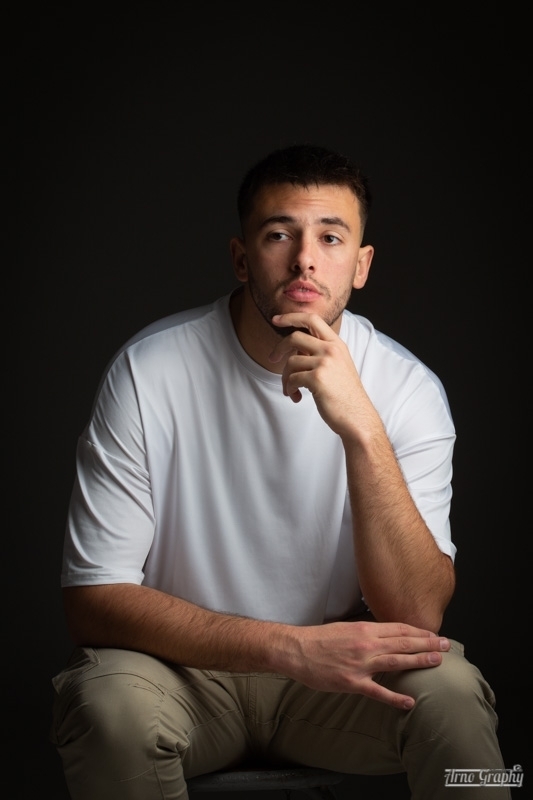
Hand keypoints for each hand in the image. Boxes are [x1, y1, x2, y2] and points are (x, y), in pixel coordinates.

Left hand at [269, 312, 373, 437]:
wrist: (357, 417)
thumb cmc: (345, 396)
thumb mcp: (338, 366)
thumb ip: (320, 353)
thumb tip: (295, 350)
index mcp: (337, 344)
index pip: (312, 319)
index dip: (291, 317)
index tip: (277, 319)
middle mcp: (331, 350)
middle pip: (295, 337)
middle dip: (279, 348)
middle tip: (272, 359)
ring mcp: (325, 363)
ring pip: (290, 362)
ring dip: (285, 378)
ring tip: (291, 390)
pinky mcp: (317, 378)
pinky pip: (291, 378)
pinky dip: (289, 389)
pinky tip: (296, 397)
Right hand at [290, 620, 449, 709]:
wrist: (297, 650)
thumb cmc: (319, 639)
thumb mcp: (345, 627)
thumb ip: (366, 632)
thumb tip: (385, 634)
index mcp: (364, 629)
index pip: (399, 628)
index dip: (420, 631)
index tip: (434, 634)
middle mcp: (367, 644)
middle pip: (404, 642)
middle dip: (428, 643)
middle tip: (447, 645)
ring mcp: (361, 664)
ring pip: (397, 661)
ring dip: (420, 661)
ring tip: (438, 662)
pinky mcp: (352, 683)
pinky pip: (378, 691)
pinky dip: (395, 697)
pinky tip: (410, 702)